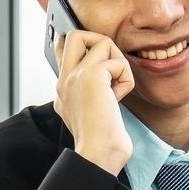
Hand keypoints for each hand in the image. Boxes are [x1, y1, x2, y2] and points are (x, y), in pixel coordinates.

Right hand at [54, 30, 133, 175]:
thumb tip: (106, 75)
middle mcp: (64, 79)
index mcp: (62, 88)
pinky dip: (125, 80)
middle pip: (76, 34)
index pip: (62, 49)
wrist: (97, 155)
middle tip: (109, 68)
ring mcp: (75, 75)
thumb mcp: (90, 113)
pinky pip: (118, 62)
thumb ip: (89, 92)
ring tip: (115, 87)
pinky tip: (118, 98)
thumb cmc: (98, 141)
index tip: (97, 61)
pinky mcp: (91, 75)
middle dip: (99, 43)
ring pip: (103, 42)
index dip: (82, 47)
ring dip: (118, 63)